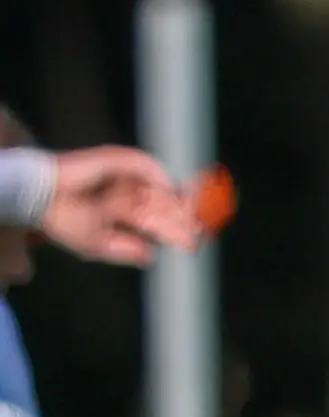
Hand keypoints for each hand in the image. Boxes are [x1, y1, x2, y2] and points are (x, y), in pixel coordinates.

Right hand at [32, 147, 199, 266]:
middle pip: (168, 206)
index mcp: (127, 213)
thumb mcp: (97, 245)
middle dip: (185, 219)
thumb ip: (126, 250)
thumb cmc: (65, 221)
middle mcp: (132, 193)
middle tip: (198, 231)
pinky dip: (161, 180)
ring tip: (188, 218)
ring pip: (164, 189)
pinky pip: (149, 167)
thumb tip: (152, 256)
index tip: (193, 244)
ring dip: (178, 203)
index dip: (179, 232)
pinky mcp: (120, 160)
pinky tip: (168, 196)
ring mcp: (128, 177)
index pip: (161, 221)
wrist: (42, 198)